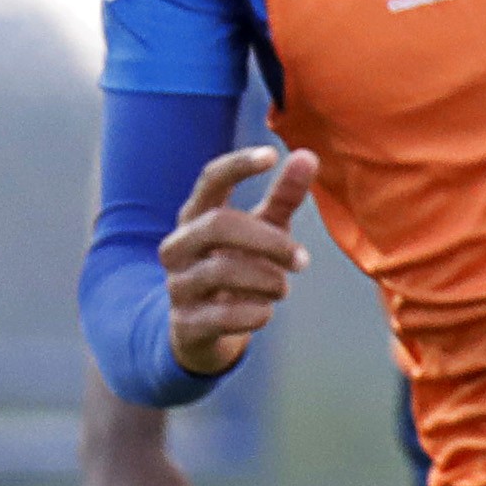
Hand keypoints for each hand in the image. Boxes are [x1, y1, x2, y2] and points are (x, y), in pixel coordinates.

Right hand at [163, 145, 317, 377]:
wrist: (201, 330)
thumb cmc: (236, 267)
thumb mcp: (261, 231)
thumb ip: (282, 197)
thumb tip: (308, 154)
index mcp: (196, 216)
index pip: (210, 179)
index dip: (238, 164)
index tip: (272, 154)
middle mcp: (178, 245)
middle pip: (218, 225)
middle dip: (269, 241)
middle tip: (302, 260)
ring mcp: (177, 284)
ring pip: (221, 271)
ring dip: (268, 280)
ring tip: (282, 288)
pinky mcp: (185, 323)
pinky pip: (224, 315)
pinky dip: (256, 313)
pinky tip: (264, 311)